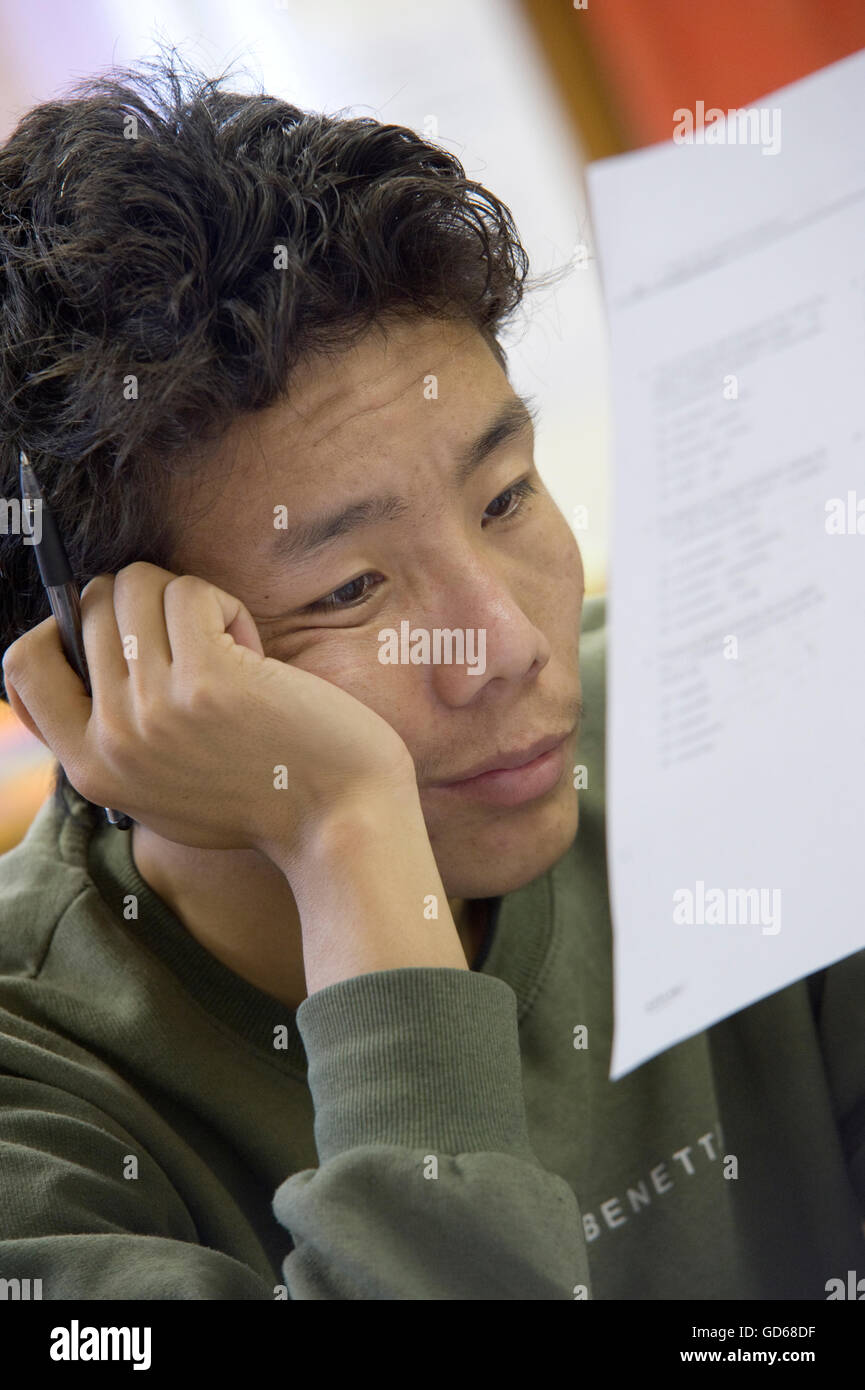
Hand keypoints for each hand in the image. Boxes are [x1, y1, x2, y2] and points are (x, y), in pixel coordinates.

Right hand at [3, 562, 416, 865]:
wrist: (339, 823)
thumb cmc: (264, 796)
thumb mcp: (161, 789)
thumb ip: (115, 737)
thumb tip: (83, 646)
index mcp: (90, 769)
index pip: (21, 667)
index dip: (61, 628)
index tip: (116, 633)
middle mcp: (110, 741)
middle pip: (88, 608)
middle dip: (147, 604)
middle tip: (197, 645)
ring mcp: (153, 710)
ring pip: (135, 586)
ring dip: (188, 600)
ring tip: (228, 648)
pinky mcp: (206, 680)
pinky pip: (189, 592)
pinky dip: (223, 604)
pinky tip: (253, 649)